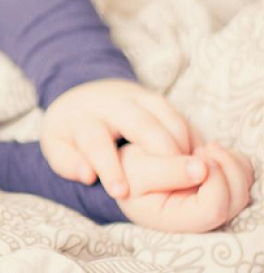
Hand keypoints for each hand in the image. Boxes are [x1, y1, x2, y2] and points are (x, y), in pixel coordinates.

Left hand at [39, 79, 203, 198]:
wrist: (82, 95)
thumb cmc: (70, 131)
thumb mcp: (56, 146)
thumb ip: (67, 163)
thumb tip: (87, 175)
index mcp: (81, 117)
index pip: (95, 141)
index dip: (109, 167)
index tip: (121, 193)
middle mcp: (109, 103)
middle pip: (139, 122)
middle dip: (159, 150)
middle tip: (177, 182)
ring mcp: (134, 97)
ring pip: (163, 115)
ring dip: (180, 144)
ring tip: (194, 174)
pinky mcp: (153, 97)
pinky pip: (177, 113)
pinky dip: (189, 136)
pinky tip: (198, 160)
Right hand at [116, 142, 253, 231]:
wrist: (125, 168)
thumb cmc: (126, 172)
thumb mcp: (137, 170)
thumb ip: (168, 171)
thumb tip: (202, 168)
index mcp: (178, 219)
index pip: (214, 209)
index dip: (215, 181)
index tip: (199, 154)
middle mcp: (200, 216)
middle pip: (236, 199)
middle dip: (228, 167)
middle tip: (205, 147)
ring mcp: (211, 203)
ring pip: (243, 186)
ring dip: (232, 161)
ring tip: (205, 147)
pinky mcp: (218, 188)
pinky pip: (241, 175)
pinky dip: (233, 159)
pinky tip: (210, 150)